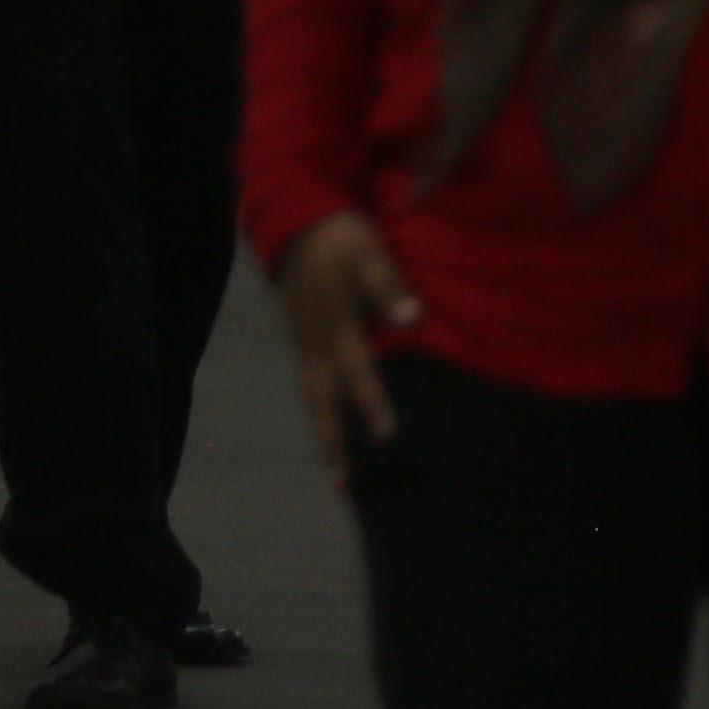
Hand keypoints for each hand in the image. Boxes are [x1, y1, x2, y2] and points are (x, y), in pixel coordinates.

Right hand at [275, 212, 420, 490]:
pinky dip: (317, 409)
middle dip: (331, 444)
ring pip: (311, 398)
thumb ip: (388, 286)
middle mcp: (315, 344)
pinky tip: (328, 423)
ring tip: (333, 468)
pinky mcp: (299, 338)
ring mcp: (302, 344)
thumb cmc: (340, 238)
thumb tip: (411, 318)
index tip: (387, 437)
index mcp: (336, 328)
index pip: (359, 375)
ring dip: (322, 432)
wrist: (297, 223)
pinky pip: (308, 384)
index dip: (373, 406)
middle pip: (322, 404)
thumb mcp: (369, 252)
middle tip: (341, 485)